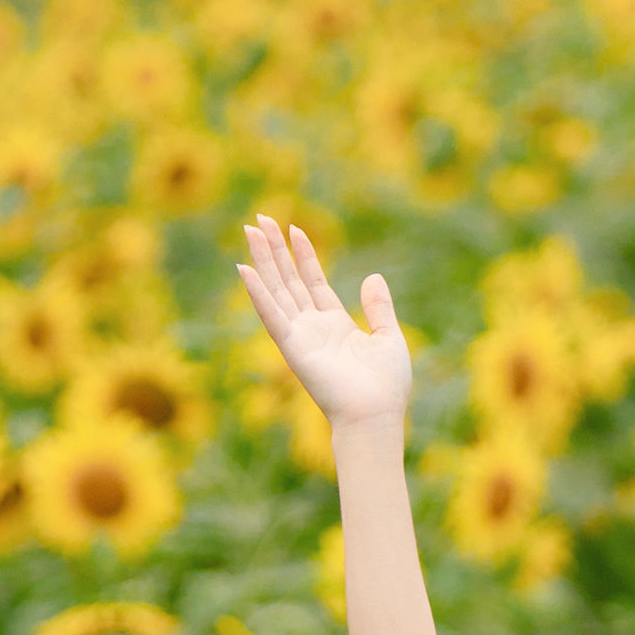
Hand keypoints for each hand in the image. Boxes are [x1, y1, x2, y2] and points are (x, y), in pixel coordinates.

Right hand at [236, 213, 412, 427]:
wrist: (376, 415)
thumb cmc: (386, 386)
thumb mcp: (389, 337)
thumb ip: (378, 307)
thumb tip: (373, 277)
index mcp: (335, 325)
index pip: (313, 281)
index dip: (303, 255)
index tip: (294, 228)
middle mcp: (312, 327)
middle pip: (288, 280)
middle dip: (275, 250)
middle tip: (259, 220)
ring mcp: (300, 336)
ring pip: (277, 289)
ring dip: (263, 260)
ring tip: (249, 231)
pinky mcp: (292, 347)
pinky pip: (272, 315)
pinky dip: (258, 293)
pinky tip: (245, 270)